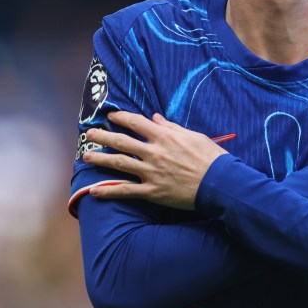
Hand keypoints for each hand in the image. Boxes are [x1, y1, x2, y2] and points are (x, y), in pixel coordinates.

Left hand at [81, 111, 227, 209]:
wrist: (220, 183)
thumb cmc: (211, 158)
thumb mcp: (194, 136)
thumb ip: (172, 127)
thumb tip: (156, 117)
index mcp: (165, 137)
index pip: (136, 122)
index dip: (120, 117)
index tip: (110, 115)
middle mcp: (154, 152)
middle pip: (122, 141)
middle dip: (103, 136)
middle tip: (90, 134)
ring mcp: (152, 172)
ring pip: (120, 164)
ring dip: (101, 159)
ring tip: (86, 157)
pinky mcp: (153, 191)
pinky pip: (126, 191)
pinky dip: (109, 191)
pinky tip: (94, 191)